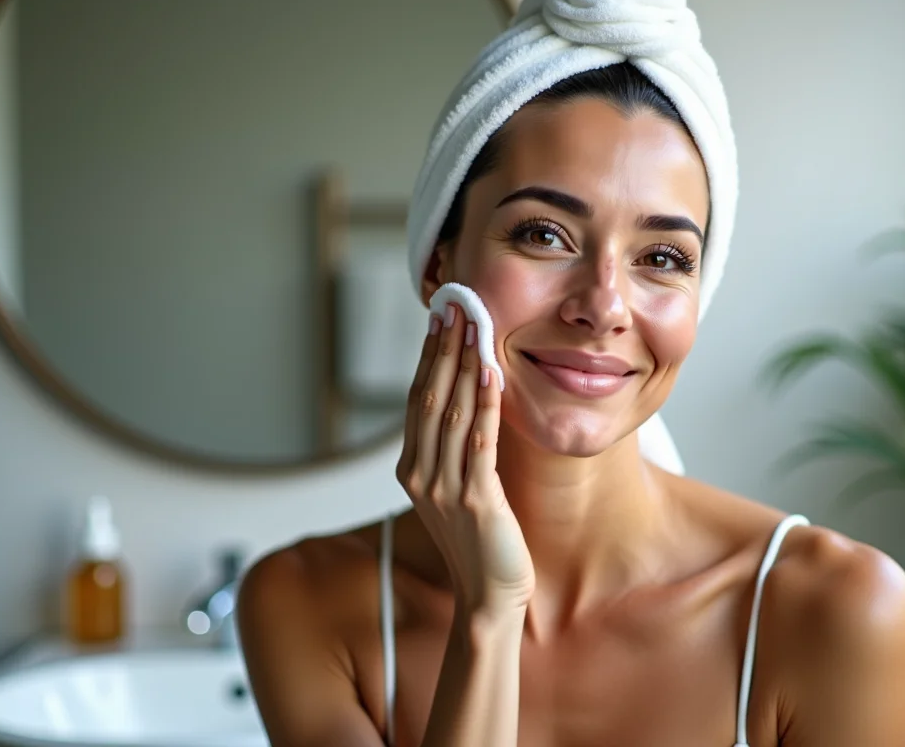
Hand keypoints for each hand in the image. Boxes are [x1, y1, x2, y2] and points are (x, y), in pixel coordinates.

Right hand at [396, 303, 534, 614]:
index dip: (427, 358)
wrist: (489, 597)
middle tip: (455, 307)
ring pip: (452, 413)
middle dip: (442, 349)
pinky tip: (492, 372)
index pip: (417, 401)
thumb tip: (466, 404)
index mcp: (412, 470)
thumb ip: (453, 452)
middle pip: (429, 398)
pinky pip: (480, 441)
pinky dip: (485, 403)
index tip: (439, 320)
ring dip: (463, 365)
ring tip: (473, 326)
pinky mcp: (475, 501)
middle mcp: (420, 476)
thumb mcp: (455, 491)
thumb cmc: (479, 543)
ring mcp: (444, 489)